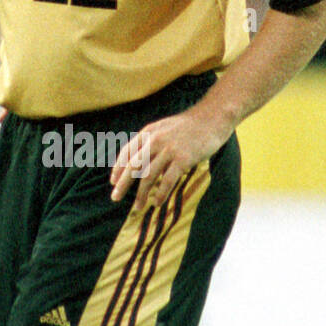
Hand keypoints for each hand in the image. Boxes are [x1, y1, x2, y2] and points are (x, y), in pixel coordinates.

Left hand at [109, 105, 232, 210]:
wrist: (212, 119)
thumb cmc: (188, 126)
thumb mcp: (163, 128)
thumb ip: (151, 143)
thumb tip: (142, 163)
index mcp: (148, 133)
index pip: (127, 152)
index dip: (118, 168)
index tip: (113, 182)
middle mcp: (154, 141)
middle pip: (133, 166)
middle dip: (123, 184)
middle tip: (115, 197)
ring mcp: (168, 150)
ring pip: (148, 176)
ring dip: (141, 194)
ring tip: (137, 207)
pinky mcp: (183, 159)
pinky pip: (167, 180)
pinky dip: (160, 194)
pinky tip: (156, 203)